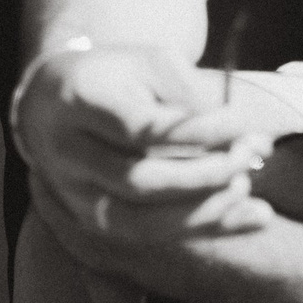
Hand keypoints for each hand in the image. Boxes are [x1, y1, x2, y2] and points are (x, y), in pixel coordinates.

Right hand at [15, 41, 273, 252]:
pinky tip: (251, 218)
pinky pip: (149, 239)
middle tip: (249, 153)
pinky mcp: (91, 223)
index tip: (239, 120)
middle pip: (140, 182)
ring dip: (203, 211)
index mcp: (78, 101)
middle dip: (204, 174)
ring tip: (246, 185)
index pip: (139, 130)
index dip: (195, 131)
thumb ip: (188, 92)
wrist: (51, 103)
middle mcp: (68, 155)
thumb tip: (235, 131)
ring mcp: (75, 196)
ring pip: (141, 223)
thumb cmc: (114, 75)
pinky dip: (203, 231)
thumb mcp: (149, 62)